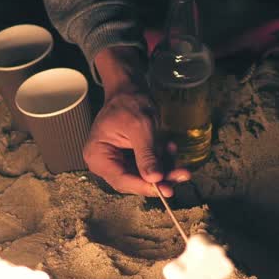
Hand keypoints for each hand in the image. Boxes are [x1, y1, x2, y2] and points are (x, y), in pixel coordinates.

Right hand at [84, 48, 189, 196]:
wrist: (130, 90)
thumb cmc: (128, 102)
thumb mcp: (140, 128)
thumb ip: (147, 154)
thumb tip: (154, 178)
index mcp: (97, 156)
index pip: (122, 180)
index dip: (145, 187)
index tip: (165, 189)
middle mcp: (105, 162)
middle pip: (134, 181)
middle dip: (159, 178)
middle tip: (181, 175)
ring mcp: (118, 161)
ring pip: (145, 176)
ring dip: (164, 168)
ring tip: (175, 153)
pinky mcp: (130, 159)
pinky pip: (149, 167)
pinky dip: (162, 160)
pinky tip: (170, 147)